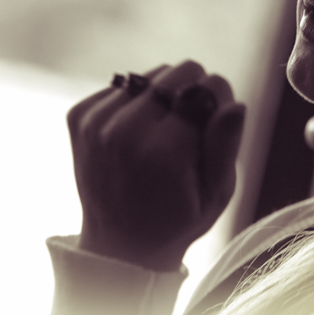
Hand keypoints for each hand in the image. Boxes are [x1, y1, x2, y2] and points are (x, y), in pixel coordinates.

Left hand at [66, 61, 245, 270]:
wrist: (118, 244)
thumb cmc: (177, 218)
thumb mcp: (217, 194)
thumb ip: (226, 146)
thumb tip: (234, 104)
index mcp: (164, 151)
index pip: (210, 85)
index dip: (220, 103)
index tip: (213, 128)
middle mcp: (125, 131)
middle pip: (180, 71)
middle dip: (193, 94)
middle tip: (186, 133)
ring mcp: (96, 121)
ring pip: (151, 74)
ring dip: (162, 98)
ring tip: (159, 137)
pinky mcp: (79, 115)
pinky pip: (122, 84)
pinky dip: (133, 103)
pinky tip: (134, 135)